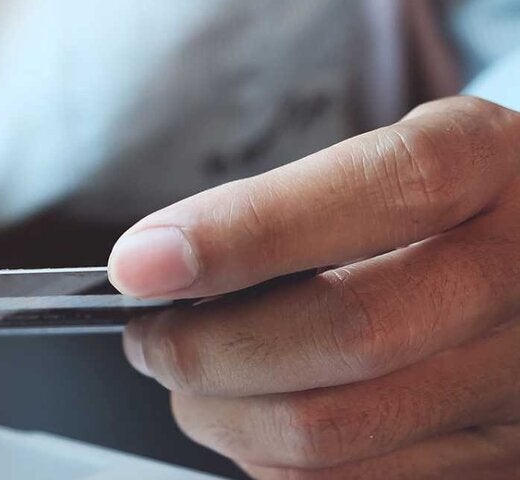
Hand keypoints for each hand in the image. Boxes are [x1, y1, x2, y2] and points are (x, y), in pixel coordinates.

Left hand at [108, 97, 519, 477]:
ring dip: (224, 415)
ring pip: (336, 429)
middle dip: (207, 346)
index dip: (246, 232)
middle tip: (149, 337)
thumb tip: (155, 266)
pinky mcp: (500, 458)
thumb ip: (291, 205)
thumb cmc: (444, 211)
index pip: (382, 192)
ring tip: (191, 383)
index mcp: (490, 163)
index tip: (141, 264)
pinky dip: (270, 459)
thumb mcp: (391, 161)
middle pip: (349, 331)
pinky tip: (253, 421)